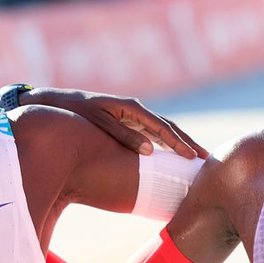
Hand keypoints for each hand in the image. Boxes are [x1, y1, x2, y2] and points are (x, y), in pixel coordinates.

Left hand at [26, 88, 206, 158]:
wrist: (58, 103)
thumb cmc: (77, 113)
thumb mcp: (99, 123)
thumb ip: (123, 135)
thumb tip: (150, 151)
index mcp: (132, 108)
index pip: (162, 127)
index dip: (178, 143)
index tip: (192, 157)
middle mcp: (136, 110)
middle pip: (168, 128)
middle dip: (187, 142)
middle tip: (206, 159)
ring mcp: (133, 116)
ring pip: (162, 131)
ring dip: (178, 143)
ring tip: (195, 158)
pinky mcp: (127, 122)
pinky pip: (151, 134)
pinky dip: (164, 143)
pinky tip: (172, 155)